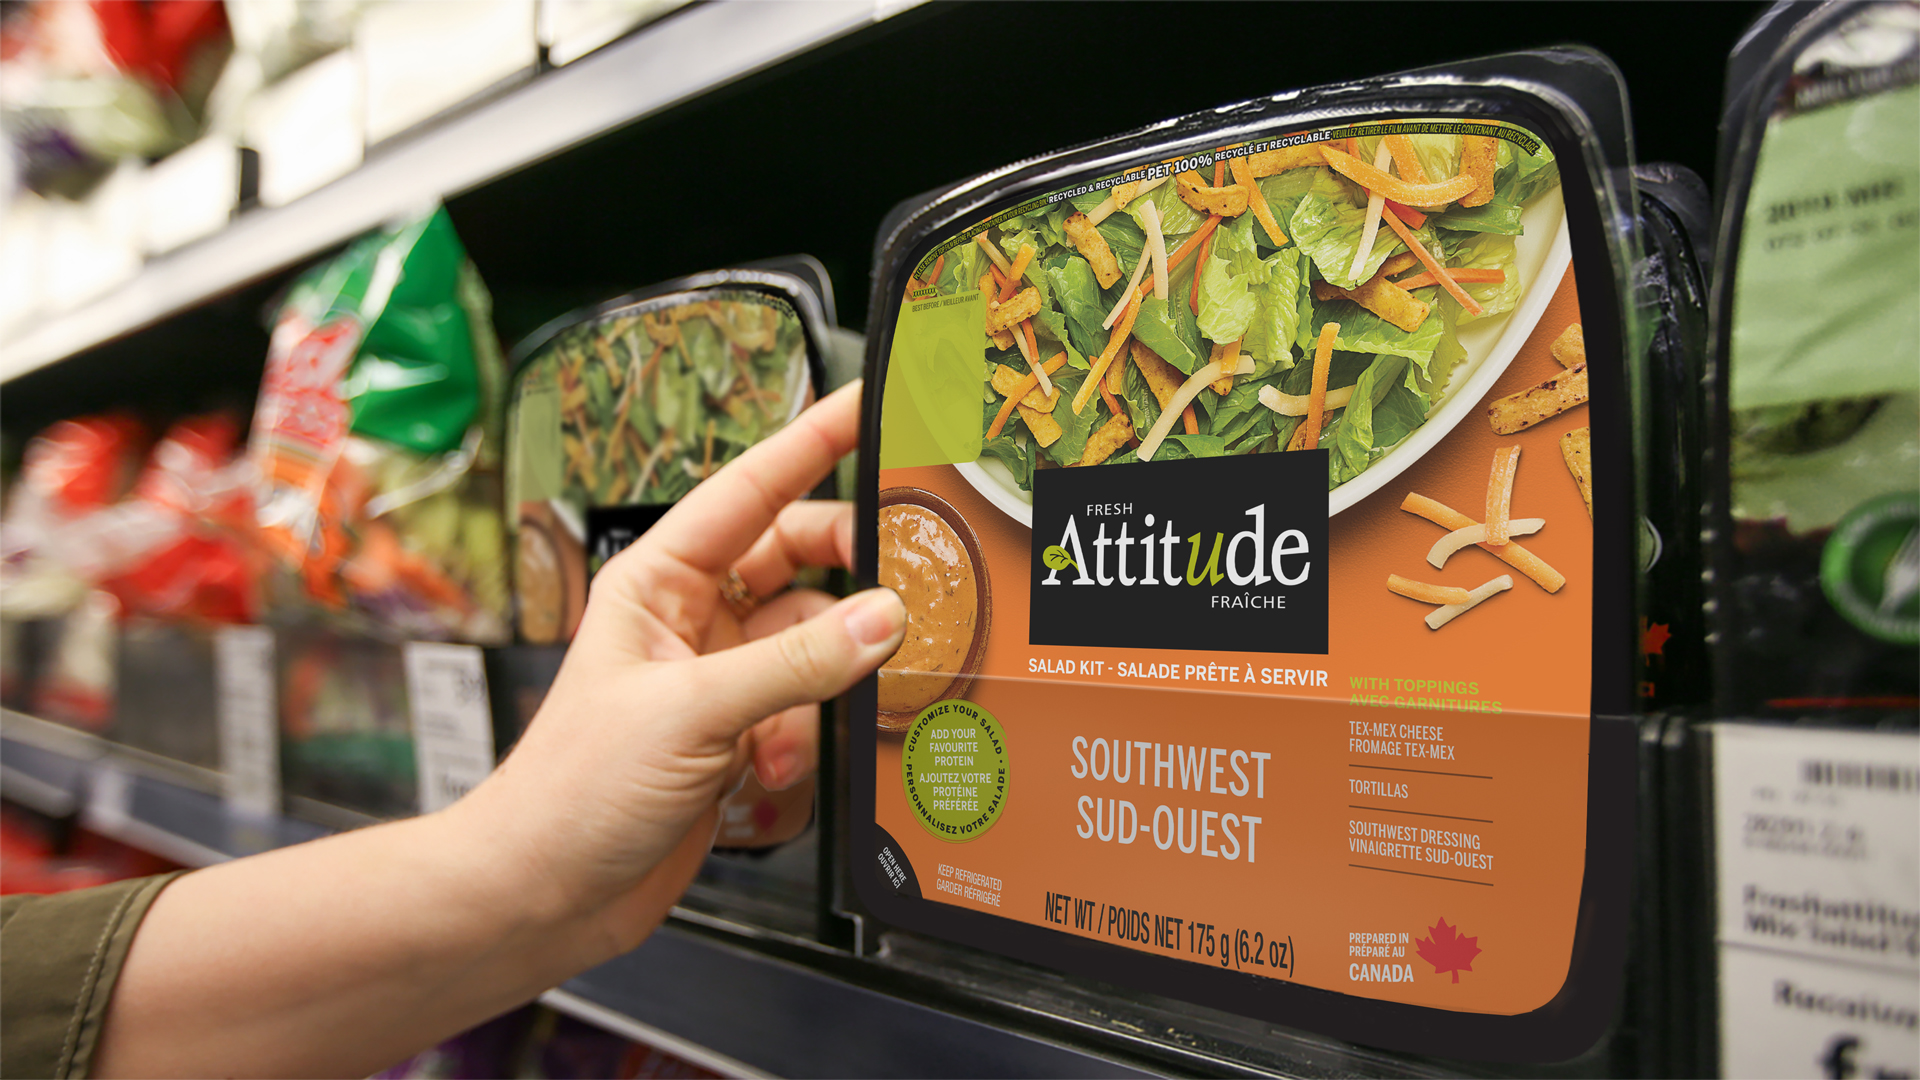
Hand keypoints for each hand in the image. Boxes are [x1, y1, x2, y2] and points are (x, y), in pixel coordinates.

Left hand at [455, 380, 901, 953]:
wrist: (545, 895)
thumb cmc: (572, 793)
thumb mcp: (692, 715)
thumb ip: (797, 665)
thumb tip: (886, 617)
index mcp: (659, 579)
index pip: (751, 488)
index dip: (813, 441)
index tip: (871, 406)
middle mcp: (692, 618)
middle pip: (801, 561)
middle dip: (850, 577)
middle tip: (906, 580)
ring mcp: (719, 678)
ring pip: (816, 643)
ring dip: (825, 685)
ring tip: (809, 720)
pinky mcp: (740, 735)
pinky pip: (809, 711)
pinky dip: (807, 742)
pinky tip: (772, 774)